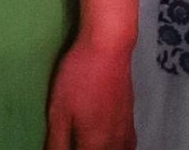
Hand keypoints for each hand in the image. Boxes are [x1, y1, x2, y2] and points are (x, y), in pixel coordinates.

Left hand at [44, 34, 136, 149]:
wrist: (108, 48)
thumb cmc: (79, 77)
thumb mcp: (59, 110)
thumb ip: (57, 140)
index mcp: (94, 144)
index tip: (61, 148)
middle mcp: (114, 143)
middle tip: (72, 143)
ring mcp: (126, 132)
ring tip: (88, 143)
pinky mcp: (131, 120)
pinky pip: (127, 147)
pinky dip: (118, 149)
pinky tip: (110, 144)